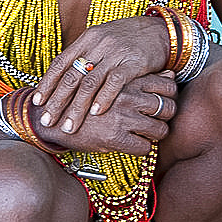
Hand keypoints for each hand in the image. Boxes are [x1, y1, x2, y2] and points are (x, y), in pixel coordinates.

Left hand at [32, 16, 170, 133]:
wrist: (161, 31)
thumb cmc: (129, 40)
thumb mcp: (103, 41)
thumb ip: (86, 56)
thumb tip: (65, 78)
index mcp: (87, 39)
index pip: (60, 63)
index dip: (47, 84)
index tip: (37, 102)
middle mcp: (97, 44)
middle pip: (71, 76)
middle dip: (57, 101)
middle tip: (48, 121)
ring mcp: (115, 53)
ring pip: (89, 83)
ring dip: (77, 107)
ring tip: (69, 126)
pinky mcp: (133, 62)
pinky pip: (114, 82)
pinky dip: (103, 98)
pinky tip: (95, 113)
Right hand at [32, 72, 177, 156]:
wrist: (52, 116)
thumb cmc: (84, 97)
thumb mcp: (111, 79)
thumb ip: (140, 76)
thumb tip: (170, 73)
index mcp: (126, 79)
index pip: (168, 85)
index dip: (170, 96)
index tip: (162, 102)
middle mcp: (127, 96)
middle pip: (168, 107)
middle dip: (166, 117)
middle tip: (156, 120)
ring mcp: (122, 117)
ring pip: (160, 130)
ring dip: (155, 134)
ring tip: (145, 134)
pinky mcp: (115, 138)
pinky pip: (145, 148)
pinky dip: (143, 149)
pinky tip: (133, 144)